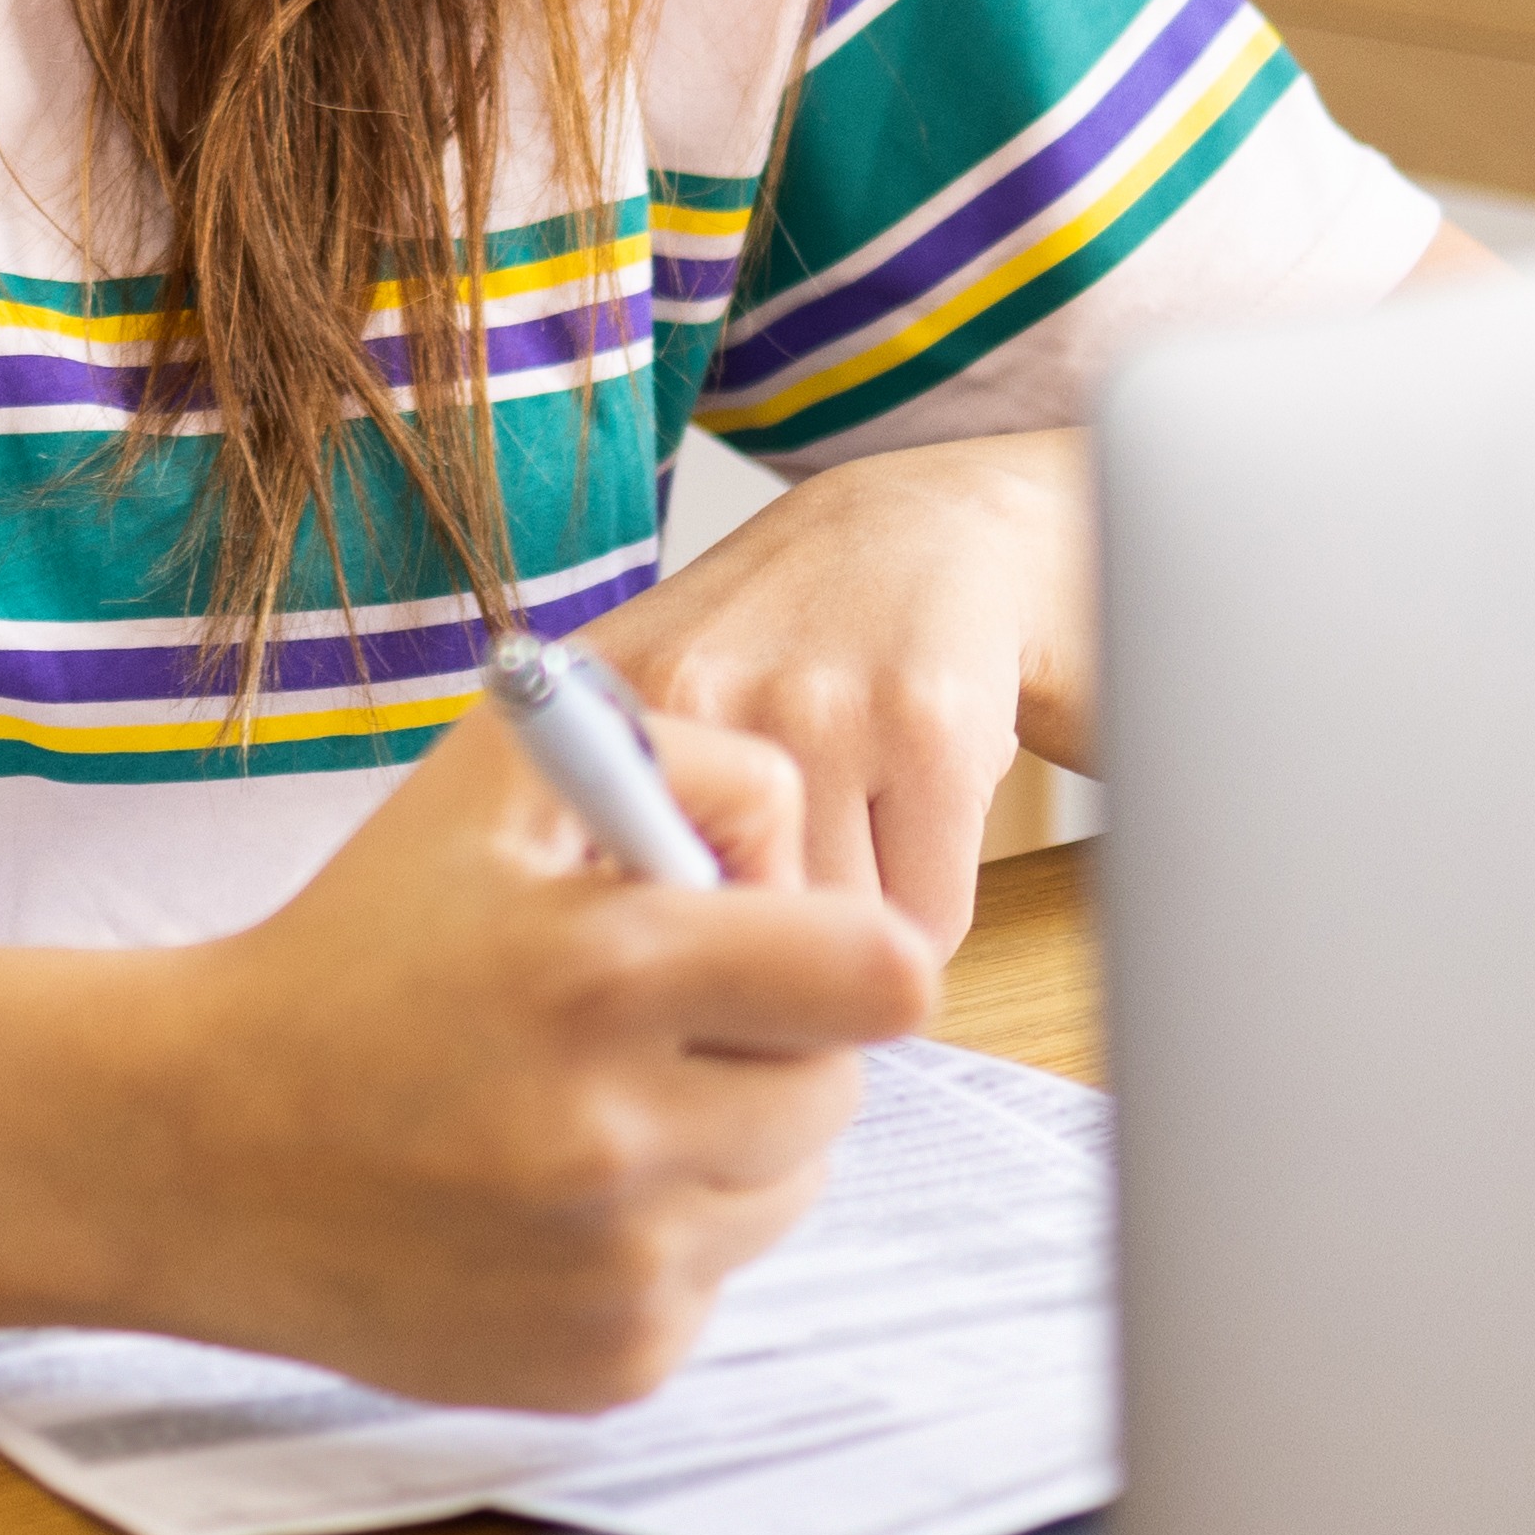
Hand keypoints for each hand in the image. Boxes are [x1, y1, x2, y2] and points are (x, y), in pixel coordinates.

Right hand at [115, 698, 931, 1409]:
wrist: (196, 1147)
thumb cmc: (350, 951)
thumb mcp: (488, 784)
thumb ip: (674, 761)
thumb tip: (798, 841)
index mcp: (604, 972)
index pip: (880, 975)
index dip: (843, 953)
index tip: (782, 955)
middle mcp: (620, 1134)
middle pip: (837, 1091)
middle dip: (770, 1046)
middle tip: (656, 1025)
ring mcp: (616, 1268)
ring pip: (782, 1194)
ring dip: (718, 1147)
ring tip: (585, 1108)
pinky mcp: (606, 1363)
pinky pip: (712, 1285)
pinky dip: (654, 1241)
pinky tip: (546, 1200)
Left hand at [571, 429, 1078, 953]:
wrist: (919, 535)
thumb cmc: (777, 652)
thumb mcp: (657, 710)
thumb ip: (610, 830)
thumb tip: (631, 1000)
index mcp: (602, 705)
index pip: (616, 922)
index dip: (670, 950)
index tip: (695, 918)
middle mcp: (693, 696)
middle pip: (729, 943)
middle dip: (771, 946)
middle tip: (795, 857)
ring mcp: (814, 706)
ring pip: (831, 942)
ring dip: (856, 929)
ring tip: (856, 823)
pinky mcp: (927, 726)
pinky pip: (929, 916)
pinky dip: (931, 900)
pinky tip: (913, 813)